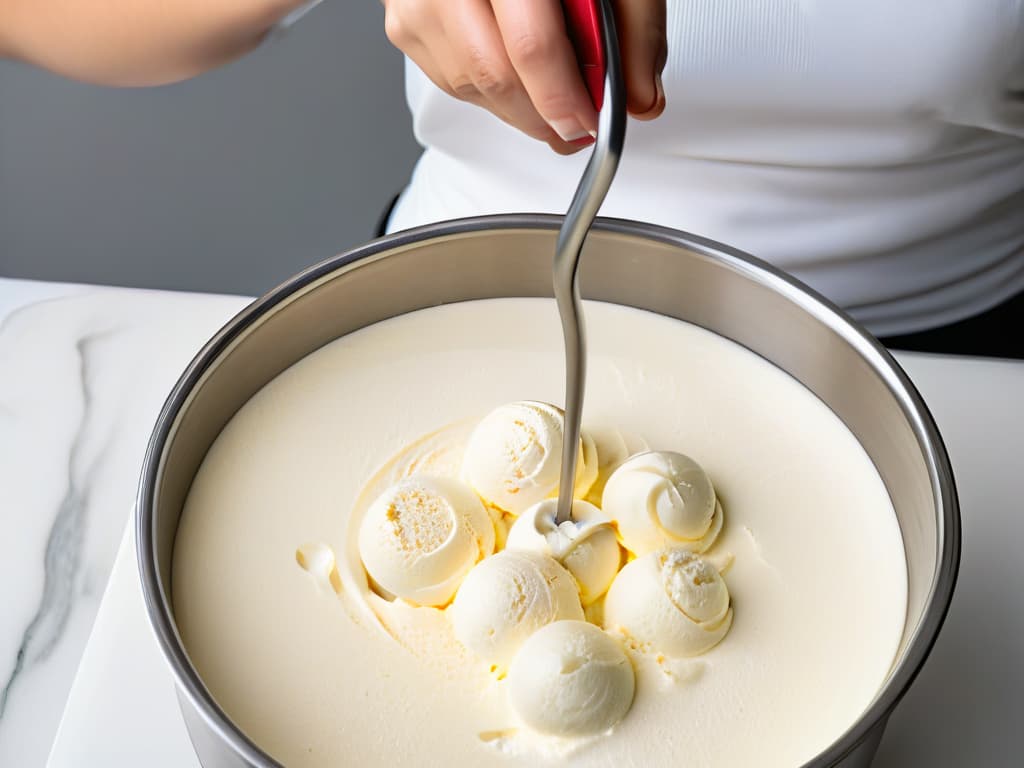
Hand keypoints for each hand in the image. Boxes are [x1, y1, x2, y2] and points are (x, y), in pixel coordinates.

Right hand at [383, 0, 666, 153]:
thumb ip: (634, 28)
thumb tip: (640, 95)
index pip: (529, 44)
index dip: (562, 96)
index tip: (587, 121)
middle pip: (495, 75)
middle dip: (543, 115)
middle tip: (576, 123)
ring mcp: (416, 1)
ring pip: (472, 86)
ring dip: (519, 108)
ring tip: (551, 96)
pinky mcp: (403, 24)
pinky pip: (452, 82)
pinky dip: (491, 92)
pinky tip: (515, 72)